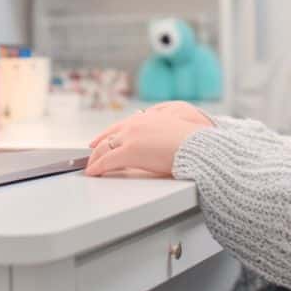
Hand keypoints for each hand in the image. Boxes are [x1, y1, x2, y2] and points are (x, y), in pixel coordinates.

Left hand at [85, 102, 214, 177]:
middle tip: (91, 156)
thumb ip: (161, 133)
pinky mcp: (129, 151)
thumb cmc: (193, 143)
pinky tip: (93, 172)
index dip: (108, 134)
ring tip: (91, 168)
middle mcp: (136, 124)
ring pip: (104, 148)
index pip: (121, 126)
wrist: (199, 147)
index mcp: (147, 118)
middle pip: (109, 136)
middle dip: (98, 147)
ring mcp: (131, 136)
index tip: (99, 140)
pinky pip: (107, 161)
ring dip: (95, 159)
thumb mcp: (174, 131)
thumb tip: (156, 144)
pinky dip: (97, 167)